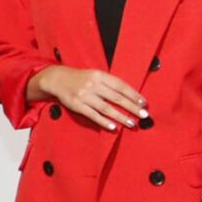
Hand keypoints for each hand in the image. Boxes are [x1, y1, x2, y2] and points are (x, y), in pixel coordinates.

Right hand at [32, 65, 146, 130]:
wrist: (57, 79)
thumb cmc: (81, 78)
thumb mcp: (96, 75)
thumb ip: (111, 83)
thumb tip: (130, 95)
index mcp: (100, 76)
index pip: (121, 86)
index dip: (134, 95)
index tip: (143, 102)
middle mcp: (93, 85)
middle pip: (116, 98)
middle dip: (132, 107)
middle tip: (143, 114)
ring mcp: (84, 95)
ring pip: (106, 108)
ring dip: (120, 117)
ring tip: (131, 123)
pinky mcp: (77, 105)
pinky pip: (93, 115)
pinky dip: (103, 122)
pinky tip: (113, 127)